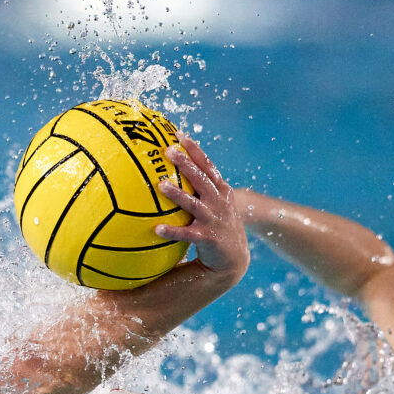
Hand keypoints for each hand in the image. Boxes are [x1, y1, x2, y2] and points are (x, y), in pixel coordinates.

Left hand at [155, 132, 249, 282]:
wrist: (235, 258)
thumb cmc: (219, 227)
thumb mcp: (216, 205)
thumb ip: (200, 190)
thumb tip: (173, 176)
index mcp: (221, 190)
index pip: (207, 165)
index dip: (194, 150)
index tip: (179, 135)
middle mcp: (219, 202)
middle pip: (201, 178)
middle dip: (185, 163)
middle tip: (168, 151)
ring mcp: (214, 219)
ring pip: (193, 203)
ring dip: (177, 193)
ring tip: (161, 185)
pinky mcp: (208, 238)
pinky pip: (186, 234)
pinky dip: (173, 231)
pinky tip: (158, 229)